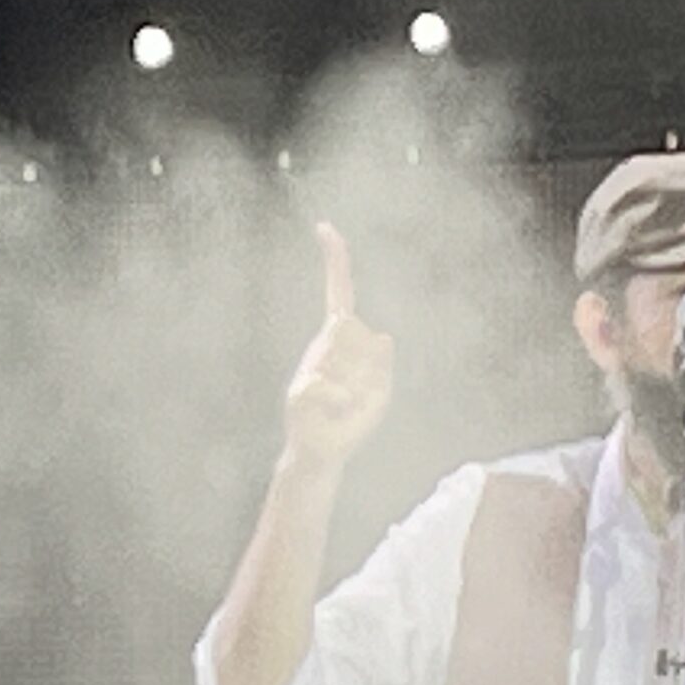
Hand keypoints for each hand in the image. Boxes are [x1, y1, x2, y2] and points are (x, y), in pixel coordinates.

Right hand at [282, 222, 394, 461]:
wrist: (323, 456)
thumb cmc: (351, 423)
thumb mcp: (379, 394)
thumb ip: (382, 367)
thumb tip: (384, 337)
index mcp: (339, 341)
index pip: (339, 295)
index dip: (335, 262)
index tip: (324, 228)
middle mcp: (321, 347)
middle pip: (352, 329)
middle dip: (366, 361)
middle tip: (359, 391)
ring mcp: (309, 366)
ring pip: (345, 358)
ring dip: (359, 387)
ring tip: (348, 405)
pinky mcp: (300, 389)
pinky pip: (335, 387)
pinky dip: (346, 403)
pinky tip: (337, 414)